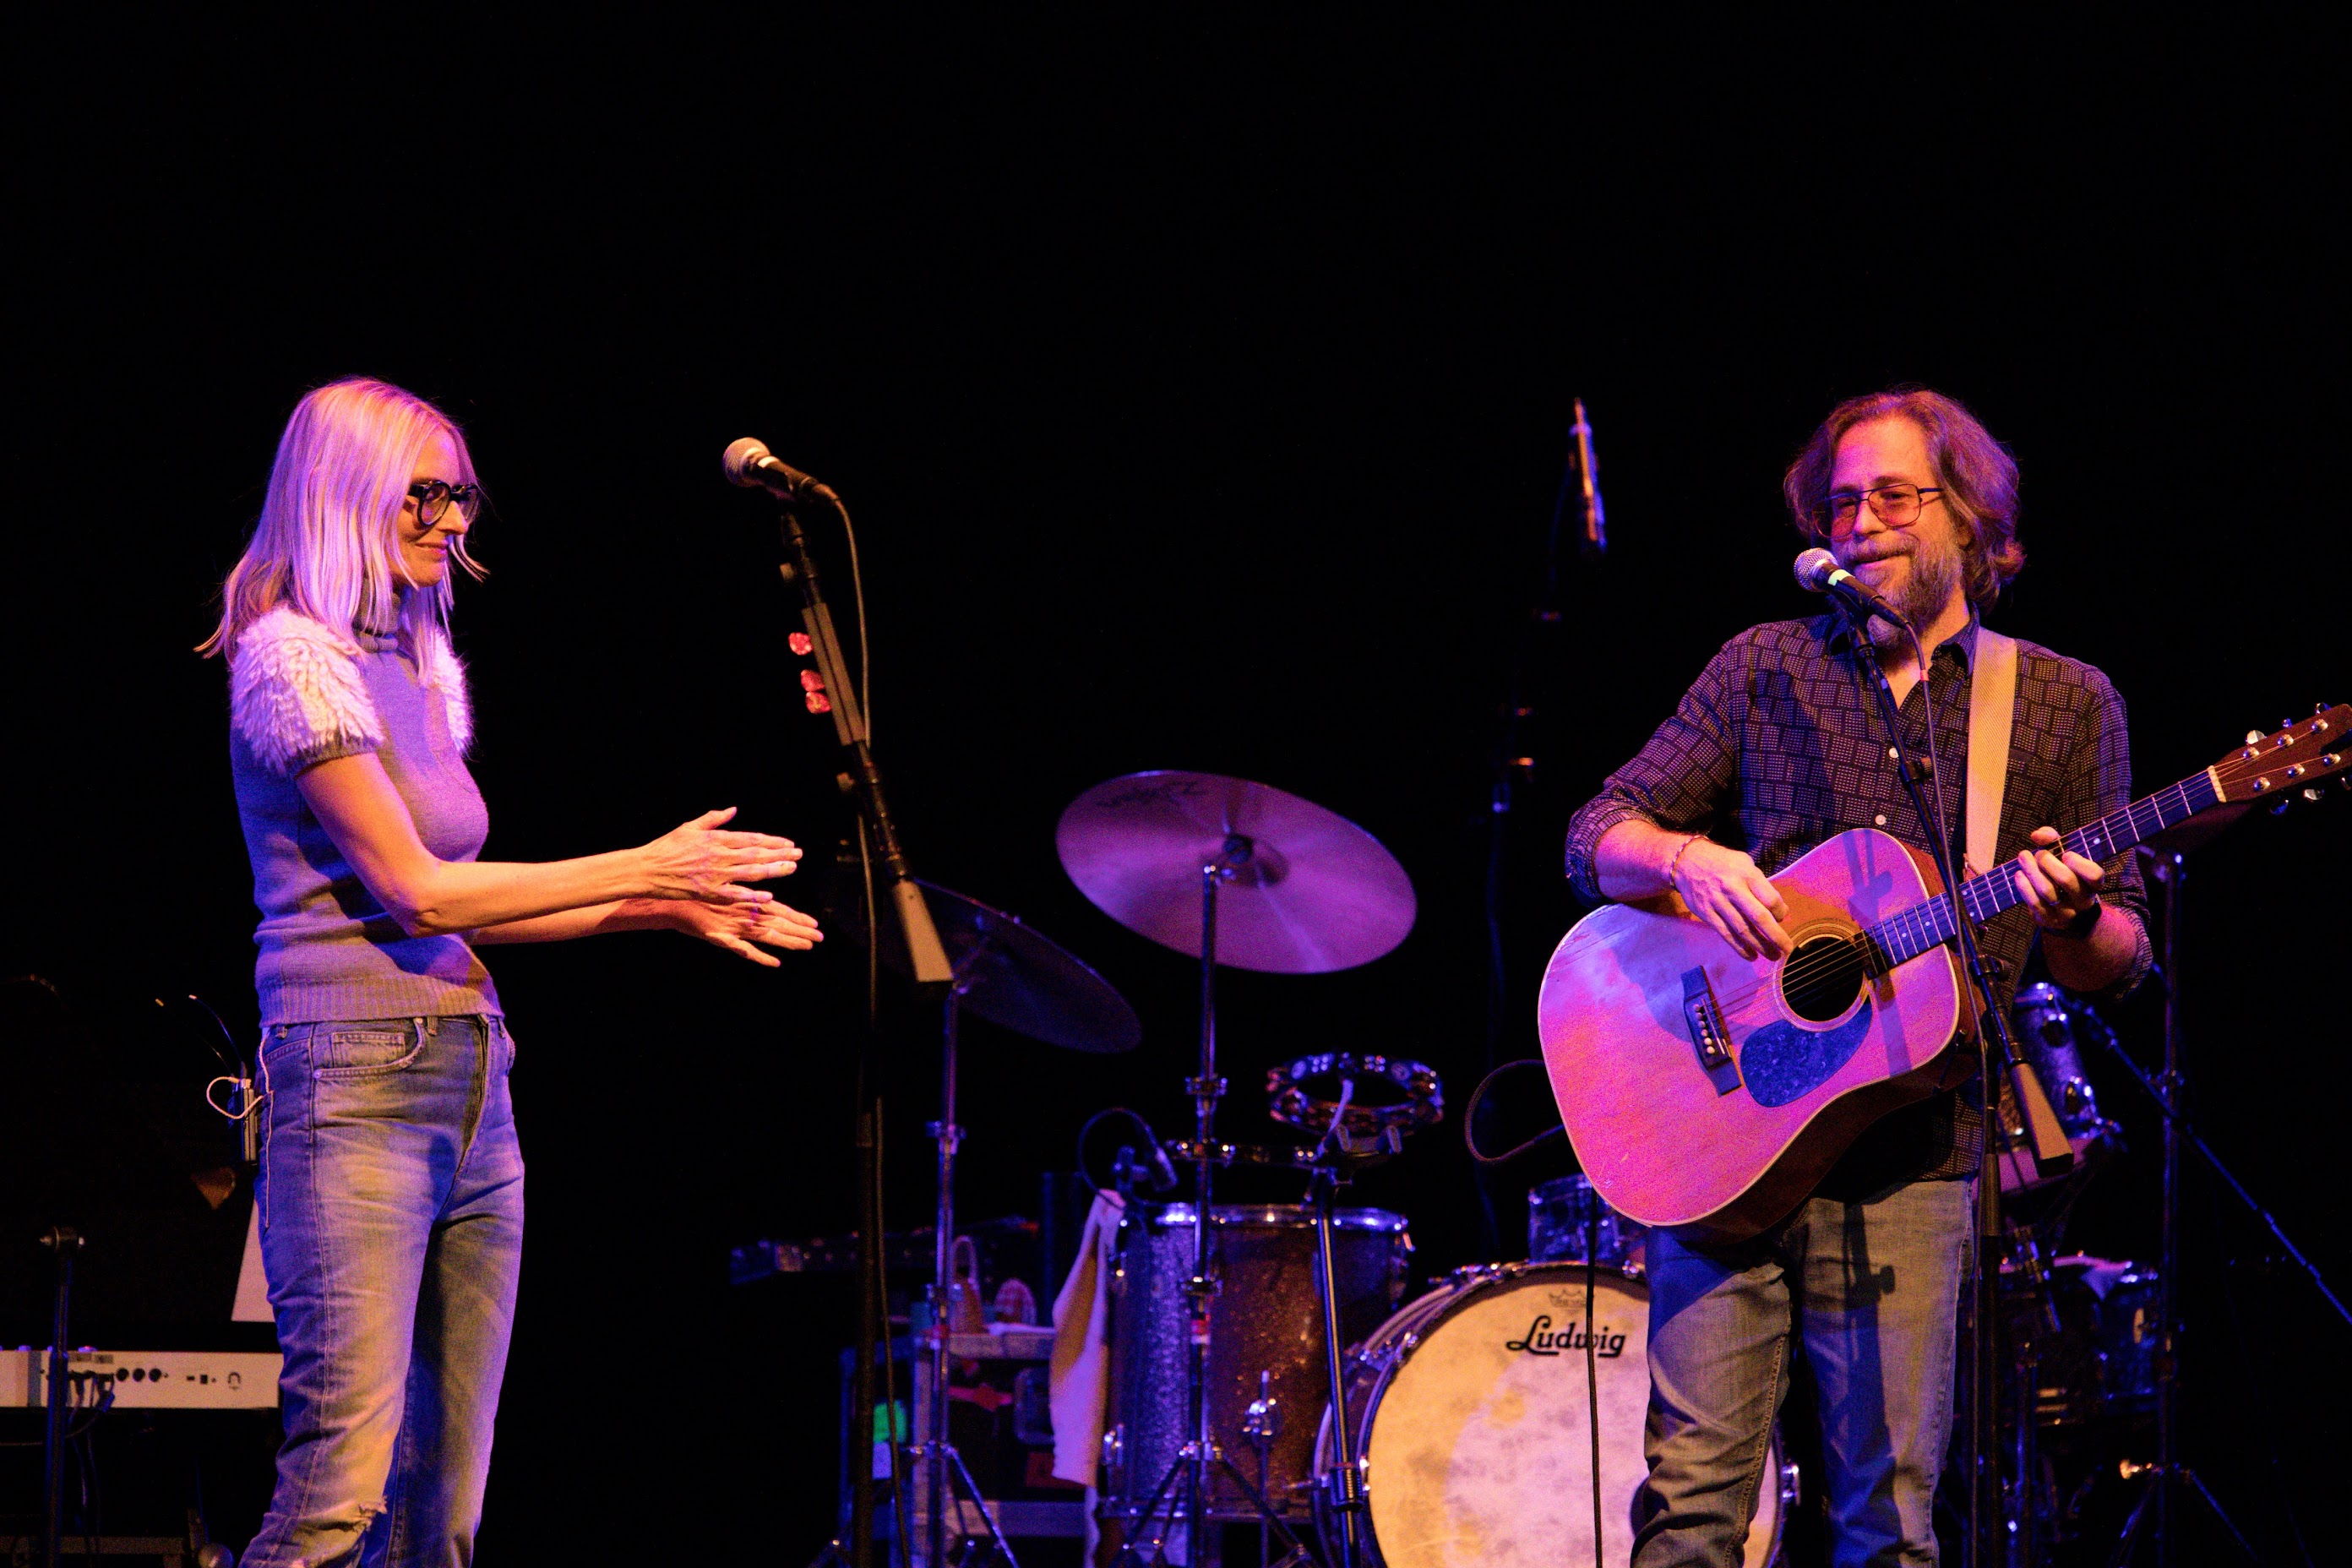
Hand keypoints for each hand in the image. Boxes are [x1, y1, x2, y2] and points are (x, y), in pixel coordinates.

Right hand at [639, 807, 802, 905]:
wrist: (647, 869)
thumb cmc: (667, 847)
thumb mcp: (690, 827)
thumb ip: (714, 818)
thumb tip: (733, 809)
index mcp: (716, 839)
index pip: (752, 839)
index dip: (772, 841)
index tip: (789, 843)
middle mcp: (720, 855)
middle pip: (757, 854)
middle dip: (780, 854)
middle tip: (799, 855)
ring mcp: (716, 875)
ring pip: (752, 872)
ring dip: (774, 871)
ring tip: (791, 869)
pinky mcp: (709, 892)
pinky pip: (735, 894)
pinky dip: (752, 895)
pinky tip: (768, 896)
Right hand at [670, 899, 823, 965]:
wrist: (674, 903)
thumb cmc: (699, 893)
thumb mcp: (725, 888)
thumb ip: (745, 893)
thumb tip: (764, 896)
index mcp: (749, 900)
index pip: (780, 910)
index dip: (799, 917)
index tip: (815, 923)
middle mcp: (747, 914)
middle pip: (780, 924)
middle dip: (801, 931)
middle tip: (819, 937)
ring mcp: (737, 928)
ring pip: (770, 937)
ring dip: (790, 942)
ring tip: (808, 946)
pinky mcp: (724, 940)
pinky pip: (746, 951)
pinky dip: (761, 958)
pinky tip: (775, 964)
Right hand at [1672, 838, 1791, 960]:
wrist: (1686, 861)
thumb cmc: (1722, 863)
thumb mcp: (1745, 863)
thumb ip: (1760, 885)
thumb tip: (1778, 912)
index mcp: (1747, 874)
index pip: (1770, 899)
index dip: (1781, 913)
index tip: (1782, 918)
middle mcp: (1733, 888)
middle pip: (1758, 917)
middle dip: (1775, 936)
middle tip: (1787, 949)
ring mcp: (1718, 902)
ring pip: (1742, 929)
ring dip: (1760, 946)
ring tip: (1773, 956)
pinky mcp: (1706, 913)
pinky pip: (1725, 934)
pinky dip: (1739, 947)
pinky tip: (1750, 956)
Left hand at [2011, 825, 2103, 934]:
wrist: (2062, 908)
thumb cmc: (2063, 873)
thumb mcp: (2063, 855)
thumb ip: (2053, 839)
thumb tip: (2037, 836)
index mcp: (2093, 884)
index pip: (2094, 875)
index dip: (2079, 863)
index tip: (2066, 854)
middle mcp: (2083, 900)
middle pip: (2066, 879)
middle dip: (2047, 861)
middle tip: (2038, 853)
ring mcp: (2066, 913)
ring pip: (2047, 891)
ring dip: (2031, 870)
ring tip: (2023, 857)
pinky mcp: (2048, 920)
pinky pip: (2035, 903)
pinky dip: (2024, 886)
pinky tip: (2019, 874)